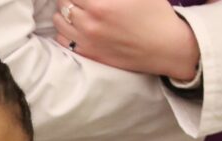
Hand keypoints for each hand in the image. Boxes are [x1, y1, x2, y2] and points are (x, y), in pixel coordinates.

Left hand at [54, 0, 200, 80]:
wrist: (163, 46)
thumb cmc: (154, 12)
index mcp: (100, 5)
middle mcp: (89, 24)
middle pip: (63, 2)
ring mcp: (85, 41)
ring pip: (59, 21)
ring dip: (64, 10)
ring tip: (75, 6)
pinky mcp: (87, 54)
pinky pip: (63, 40)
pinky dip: (64, 29)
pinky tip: (74, 23)